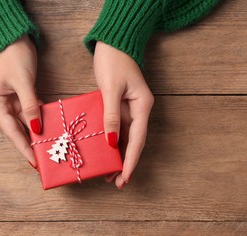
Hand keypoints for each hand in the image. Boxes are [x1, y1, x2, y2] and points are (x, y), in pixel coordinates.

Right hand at [0, 35, 40, 166]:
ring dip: (36, 134)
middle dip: (30, 145)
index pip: (11, 131)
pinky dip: (39, 120)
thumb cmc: (14, 56)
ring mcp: (10, 101)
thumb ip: (30, 106)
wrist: (13, 36)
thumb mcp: (23, 82)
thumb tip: (37, 128)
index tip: (34, 162)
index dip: (23, 148)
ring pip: (25, 123)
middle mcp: (0, 105)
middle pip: (17, 130)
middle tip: (44, 160)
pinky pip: (30, 112)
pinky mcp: (20, 96)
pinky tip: (49, 130)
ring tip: (48, 149)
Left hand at [93, 41, 153, 188]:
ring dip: (118, 155)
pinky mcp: (120, 105)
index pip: (137, 140)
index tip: (124, 178)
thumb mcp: (111, 89)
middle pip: (133, 142)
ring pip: (125, 138)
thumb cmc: (113, 61)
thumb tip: (111, 142)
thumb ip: (112, 116)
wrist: (112, 43)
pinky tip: (104, 151)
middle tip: (115, 182)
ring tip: (109, 173)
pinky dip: (111, 141)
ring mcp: (130, 109)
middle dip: (125, 163)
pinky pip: (117, 128)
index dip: (130, 161)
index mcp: (142, 106)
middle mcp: (139, 110)